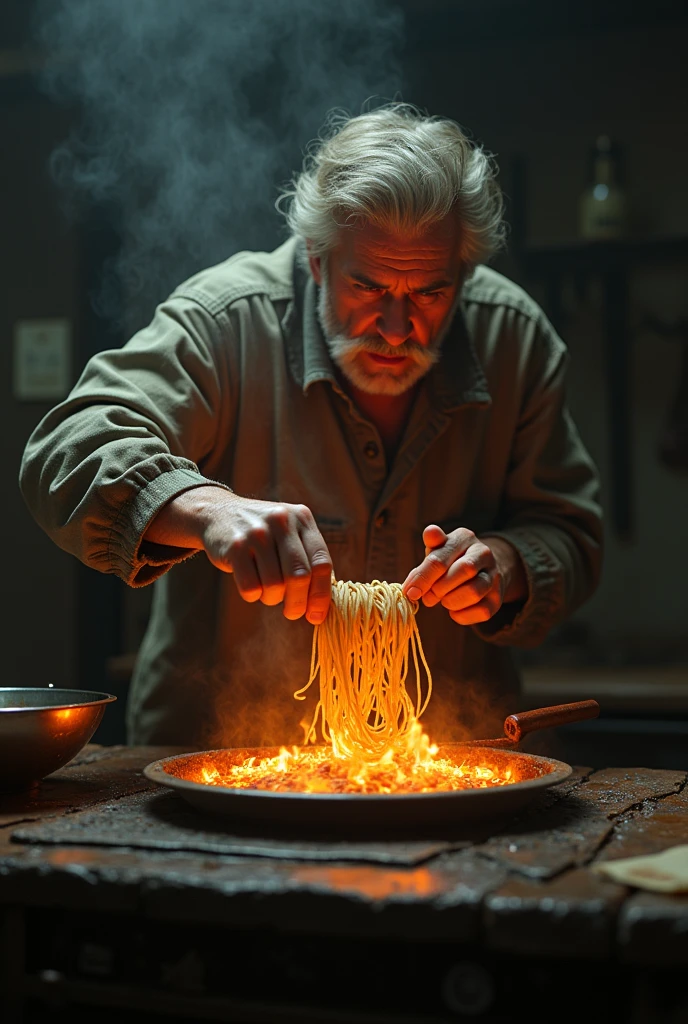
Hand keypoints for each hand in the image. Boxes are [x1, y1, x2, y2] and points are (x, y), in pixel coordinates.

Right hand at [144, 487, 332, 623]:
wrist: (218, 513)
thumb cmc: (262, 534)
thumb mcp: (289, 533)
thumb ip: (308, 560)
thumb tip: (320, 606)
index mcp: (302, 518)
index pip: (321, 562)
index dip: (321, 594)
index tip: (317, 616)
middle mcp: (282, 521)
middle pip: (300, 576)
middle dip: (297, 603)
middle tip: (292, 613)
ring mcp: (257, 532)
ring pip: (274, 585)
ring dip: (271, 598)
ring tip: (267, 591)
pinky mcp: (235, 546)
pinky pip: (251, 587)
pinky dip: (252, 595)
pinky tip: (250, 585)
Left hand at [401, 525, 525, 624]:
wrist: (481, 571)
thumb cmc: (450, 561)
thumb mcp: (438, 550)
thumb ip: (429, 550)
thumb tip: (426, 538)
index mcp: (464, 538)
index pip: (441, 557)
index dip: (423, 577)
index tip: (410, 592)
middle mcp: (483, 553)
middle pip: (463, 571)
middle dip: (440, 588)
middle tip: (428, 597)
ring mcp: (494, 575)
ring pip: (474, 591)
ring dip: (451, 601)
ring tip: (443, 601)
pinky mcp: (498, 597)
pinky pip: (481, 611)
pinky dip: (462, 615)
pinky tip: (454, 610)